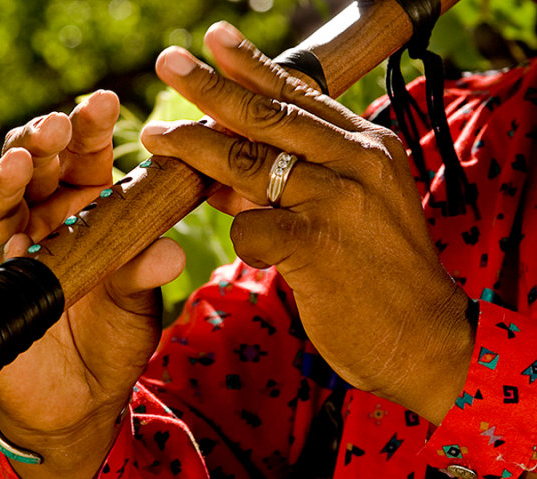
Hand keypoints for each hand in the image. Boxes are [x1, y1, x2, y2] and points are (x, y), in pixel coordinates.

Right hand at [0, 90, 184, 478]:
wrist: (78, 401)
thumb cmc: (112, 340)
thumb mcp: (137, 306)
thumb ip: (144, 274)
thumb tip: (172, 252)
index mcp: (90, 209)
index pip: (88, 156)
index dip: (94, 127)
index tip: (108, 101)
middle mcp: (48, 217)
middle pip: (41, 161)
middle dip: (49, 135)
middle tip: (63, 121)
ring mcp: (15, 244)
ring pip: (6, 191)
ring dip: (14, 169)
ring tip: (26, 154)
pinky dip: (1, 230)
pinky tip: (14, 227)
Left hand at [140, 22, 474, 424]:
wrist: (426, 336)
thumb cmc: (378, 274)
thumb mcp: (344, 212)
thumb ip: (287, 186)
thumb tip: (221, 179)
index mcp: (367, 146)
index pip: (299, 96)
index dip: (251, 66)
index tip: (214, 39)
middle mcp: (357, 161)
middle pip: (267, 116)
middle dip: (211, 86)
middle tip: (169, 61)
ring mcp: (338, 200)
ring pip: (248, 162)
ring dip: (195, 147)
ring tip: (156, 133)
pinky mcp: (318, 245)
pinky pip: (251, 228)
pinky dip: (238, 234)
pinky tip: (247, 246)